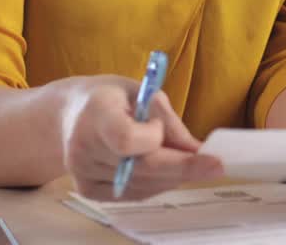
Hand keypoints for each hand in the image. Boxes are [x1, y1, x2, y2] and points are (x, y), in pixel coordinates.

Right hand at [60, 75, 222, 200]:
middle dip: (182, 168)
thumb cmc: (110, 97)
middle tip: (215, 166)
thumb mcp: (140, 92)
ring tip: (191, 163)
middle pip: (140, 168)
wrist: (70, 113)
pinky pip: (133, 193)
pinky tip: (167, 171)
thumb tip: (198, 149)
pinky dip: (156, 184)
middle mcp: (84, 147)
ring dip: (172, 176)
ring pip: (142, 184)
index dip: (151, 137)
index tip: (160, 127)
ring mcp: (82, 172)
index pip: (125, 139)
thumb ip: (167, 120)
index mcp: (96, 113)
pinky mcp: (87, 189)